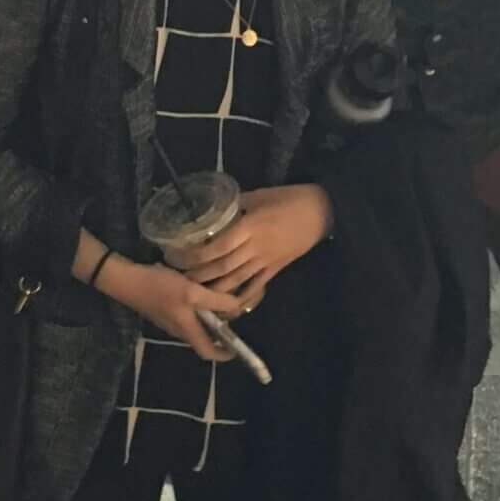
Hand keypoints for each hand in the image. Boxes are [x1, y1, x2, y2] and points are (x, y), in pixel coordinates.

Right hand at [106, 257, 244, 360]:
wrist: (126, 280)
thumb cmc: (159, 287)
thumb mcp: (193, 292)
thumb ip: (216, 301)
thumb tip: (237, 308)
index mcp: (186, 330)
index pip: (208, 352)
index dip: (224, 354)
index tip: (236, 348)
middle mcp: (178, 330)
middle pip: (203, 337)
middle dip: (219, 330)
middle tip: (233, 314)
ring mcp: (169, 320)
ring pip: (195, 324)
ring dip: (209, 317)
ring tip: (221, 300)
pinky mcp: (163, 309)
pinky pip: (186, 314)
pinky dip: (198, 308)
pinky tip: (202, 290)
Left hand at [181, 184, 332, 298]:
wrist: (321, 211)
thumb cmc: (290, 198)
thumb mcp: (259, 195)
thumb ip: (236, 205)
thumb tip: (214, 209)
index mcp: (251, 227)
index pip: (218, 246)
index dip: (196, 255)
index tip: (178, 257)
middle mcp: (256, 247)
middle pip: (223, 266)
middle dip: (199, 275)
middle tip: (179, 278)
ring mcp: (266, 261)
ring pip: (236, 280)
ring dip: (214, 288)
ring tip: (194, 292)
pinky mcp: (276, 269)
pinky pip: (256, 287)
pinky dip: (241, 298)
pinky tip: (226, 305)